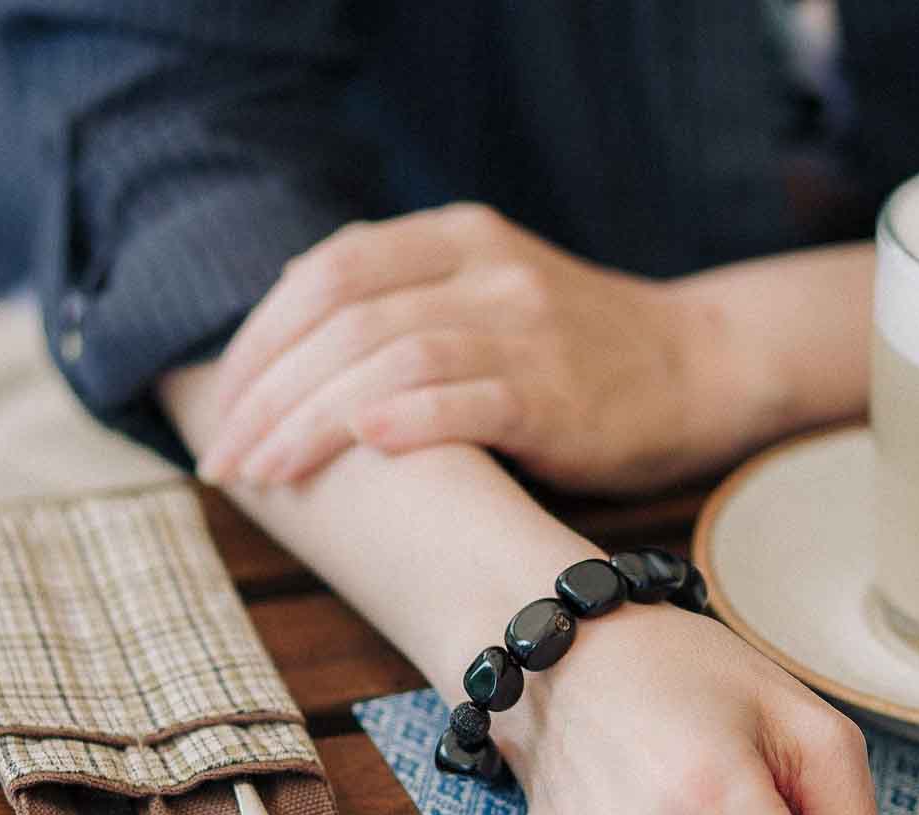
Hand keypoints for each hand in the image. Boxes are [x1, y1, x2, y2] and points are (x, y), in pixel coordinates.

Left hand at [191, 203, 731, 494]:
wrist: (698, 367)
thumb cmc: (572, 350)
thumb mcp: (484, 292)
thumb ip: (399, 299)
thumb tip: (284, 332)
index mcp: (455, 236)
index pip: (327, 271)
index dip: (261, 340)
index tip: (220, 409)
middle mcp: (485, 269)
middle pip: (344, 318)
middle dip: (269, 393)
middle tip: (225, 459)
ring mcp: (525, 326)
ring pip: (391, 359)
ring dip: (313, 421)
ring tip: (268, 474)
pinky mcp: (560, 392)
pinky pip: (471, 398)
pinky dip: (409, 420)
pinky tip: (363, 447)